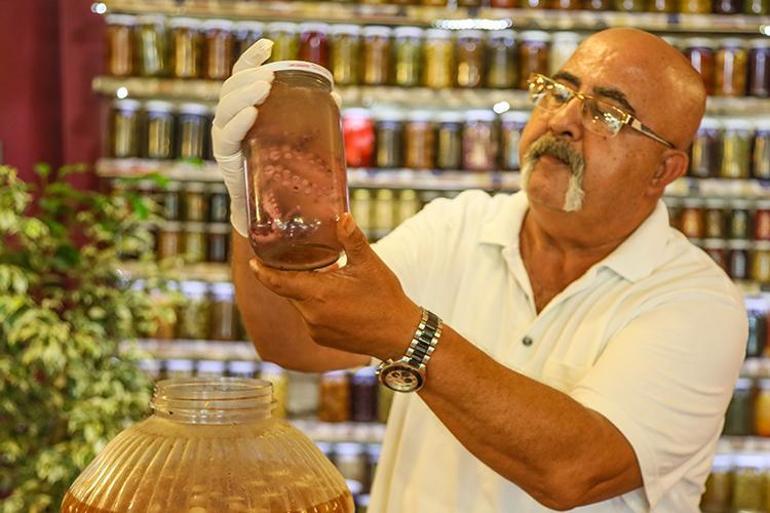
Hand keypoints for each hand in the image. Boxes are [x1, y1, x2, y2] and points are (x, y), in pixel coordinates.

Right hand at [212, 39, 342, 236]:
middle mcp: (229, 122)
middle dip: (249, 76)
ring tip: (265, 88)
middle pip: (231, 89)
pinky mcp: (227, 161)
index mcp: (244, 111)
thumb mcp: (300, 139)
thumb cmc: (285, 171)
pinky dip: (239, 123)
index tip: (269, 44)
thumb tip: (337, 95)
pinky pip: (227, 137)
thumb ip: (313, 118)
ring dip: (243, 95)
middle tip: (271, 75)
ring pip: (225, 109)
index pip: (241, 77)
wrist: (274, 212)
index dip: (251, 58)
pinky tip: (252, 114)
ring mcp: (225, 140)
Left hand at [249, 213, 421, 360]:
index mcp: (318, 293)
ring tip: (328, 277)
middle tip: (299, 259)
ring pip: (300, 304)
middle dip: (292, 275)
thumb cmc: (385, 299)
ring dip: (307, 290)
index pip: (278, 282)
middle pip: (289, 290)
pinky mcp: (322, 339)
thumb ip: (352, 240)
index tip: (252, 262)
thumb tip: (342, 216)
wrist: (400, 336)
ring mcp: (315, 329)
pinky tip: (334, 297)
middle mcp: (311, 314)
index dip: (262, 272)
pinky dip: (315, 305)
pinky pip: (310, 317)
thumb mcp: (369, 264)